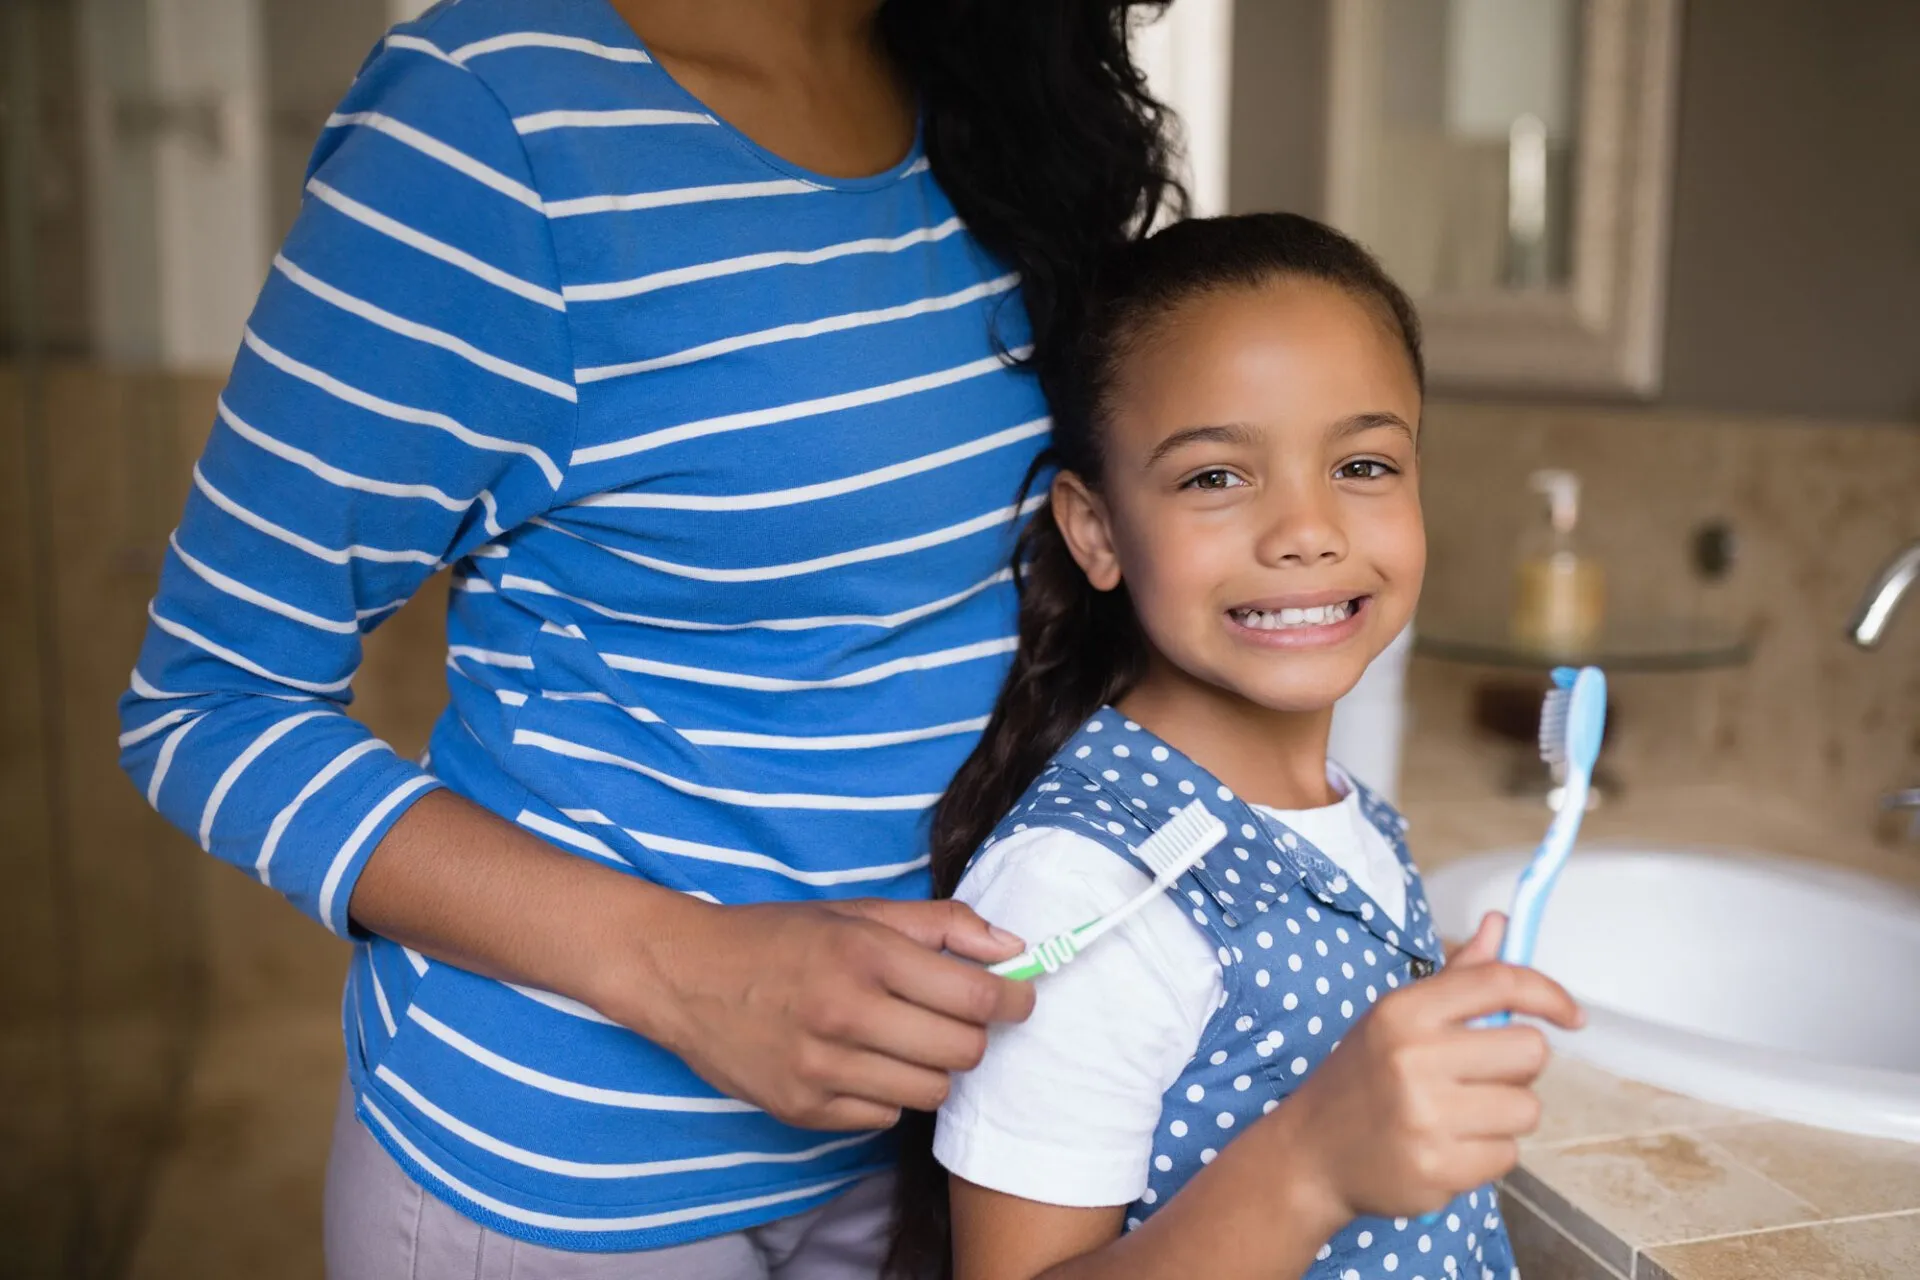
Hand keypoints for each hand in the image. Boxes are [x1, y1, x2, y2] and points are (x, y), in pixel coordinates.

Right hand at [598, 896, 1035, 1131]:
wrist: (685, 975)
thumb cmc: (779, 937)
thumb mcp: (856, 912)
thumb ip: (940, 925)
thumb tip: (1012, 948)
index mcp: (864, 954)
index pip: (973, 998)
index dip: (1012, 1001)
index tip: (1017, 998)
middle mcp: (844, 1013)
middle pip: (961, 1051)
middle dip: (972, 1035)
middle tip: (956, 1017)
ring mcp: (821, 1068)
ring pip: (929, 1091)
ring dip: (931, 1066)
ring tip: (904, 1038)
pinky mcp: (803, 1110)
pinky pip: (884, 1116)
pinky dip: (887, 1091)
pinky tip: (864, 1061)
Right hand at [1282, 912, 1582, 1219]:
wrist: (1313, 1153)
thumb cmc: (1364, 1077)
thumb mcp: (1398, 1017)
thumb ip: (1458, 976)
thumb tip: (1501, 925)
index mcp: (1405, 1011)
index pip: (1500, 983)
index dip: (1549, 994)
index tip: (1571, 1014)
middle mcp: (1414, 1058)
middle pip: (1531, 1051)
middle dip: (1517, 1066)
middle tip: (1481, 1076)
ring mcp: (1426, 1116)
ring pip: (1527, 1108)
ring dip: (1505, 1114)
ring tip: (1460, 1114)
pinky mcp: (1437, 1168)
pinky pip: (1508, 1155)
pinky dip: (1487, 1153)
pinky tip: (1448, 1146)